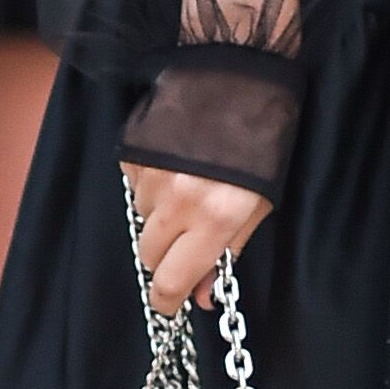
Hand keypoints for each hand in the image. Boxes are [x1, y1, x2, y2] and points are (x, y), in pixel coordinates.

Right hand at [125, 162, 270, 313]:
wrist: (237, 85)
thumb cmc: (257, 148)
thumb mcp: (257, 206)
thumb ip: (228, 251)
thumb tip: (203, 292)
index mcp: (215, 216)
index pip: (173, 281)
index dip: (167, 300)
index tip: (169, 303)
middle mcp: (179, 198)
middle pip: (149, 255)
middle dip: (165, 255)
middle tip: (187, 238)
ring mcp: (153, 174)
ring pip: (140, 218)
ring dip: (159, 214)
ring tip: (188, 189)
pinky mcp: (135, 154)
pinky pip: (133, 185)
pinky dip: (150, 185)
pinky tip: (174, 169)